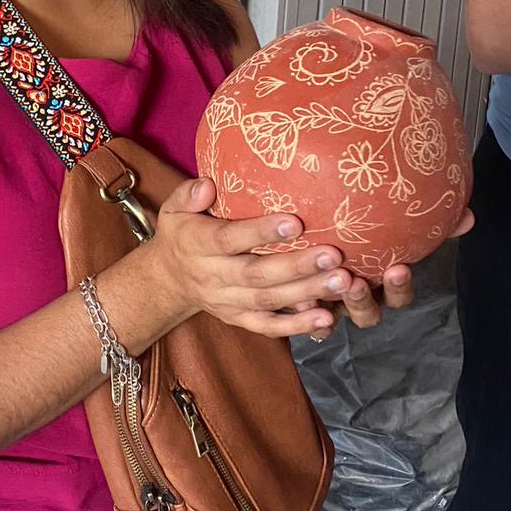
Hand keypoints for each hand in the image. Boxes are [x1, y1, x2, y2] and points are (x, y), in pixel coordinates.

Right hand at [138, 177, 350, 338]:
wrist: (168, 280)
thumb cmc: (181, 234)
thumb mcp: (173, 209)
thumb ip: (188, 195)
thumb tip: (208, 184)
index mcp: (198, 245)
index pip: (229, 239)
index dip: (261, 233)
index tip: (295, 222)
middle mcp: (212, 276)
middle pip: (257, 274)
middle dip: (297, 266)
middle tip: (333, 254)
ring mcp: (227, 301)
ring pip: (268, 300)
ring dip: (306, 292)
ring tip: (342, 281)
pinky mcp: (238, 318)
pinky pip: (267, 326)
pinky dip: (296, 325)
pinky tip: (325, 318)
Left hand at [305, 206, 476, 338]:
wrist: (308, 227)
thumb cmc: (357, 230)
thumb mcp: (389, 224)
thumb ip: (429, 223)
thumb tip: (468, 217)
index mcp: (379, 284)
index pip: (397, 295)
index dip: (398, 287)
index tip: (399, 267)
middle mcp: (356, 298)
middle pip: (366, 313)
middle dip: (362, 301)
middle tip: (356, 281)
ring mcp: (328, 304)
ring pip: (334, 315)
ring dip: (331, 302)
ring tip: (322, 284)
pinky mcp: (302, 305)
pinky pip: (304, 317)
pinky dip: (305, 314)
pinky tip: (299, 299)